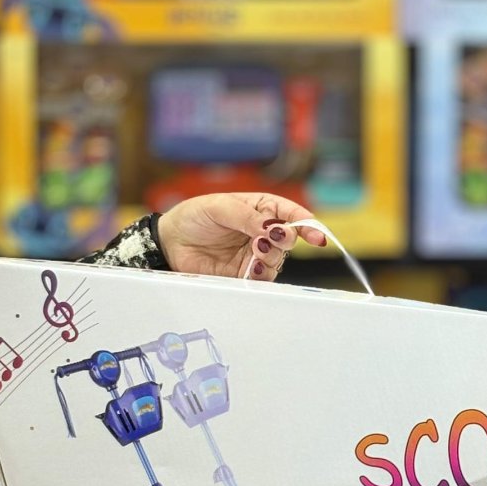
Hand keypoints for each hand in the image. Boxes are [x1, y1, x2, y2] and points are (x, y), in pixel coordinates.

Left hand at [156, 192, 326, 279]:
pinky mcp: (245, 274)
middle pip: (289, 239)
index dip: (307, 224)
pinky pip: (263, 278)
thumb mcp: (219, 207)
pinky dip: (262, 274)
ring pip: (279, 259)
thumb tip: (272, 228)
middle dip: (285, 239)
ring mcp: (255, 254)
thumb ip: (247, 217)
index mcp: (261, 209)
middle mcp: (262, 232)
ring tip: (255, 251)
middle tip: (267, 238)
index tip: (316, 235)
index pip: (291, 214)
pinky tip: (252, 268)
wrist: (170, 243)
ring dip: (272, 256)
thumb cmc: (193, 217)